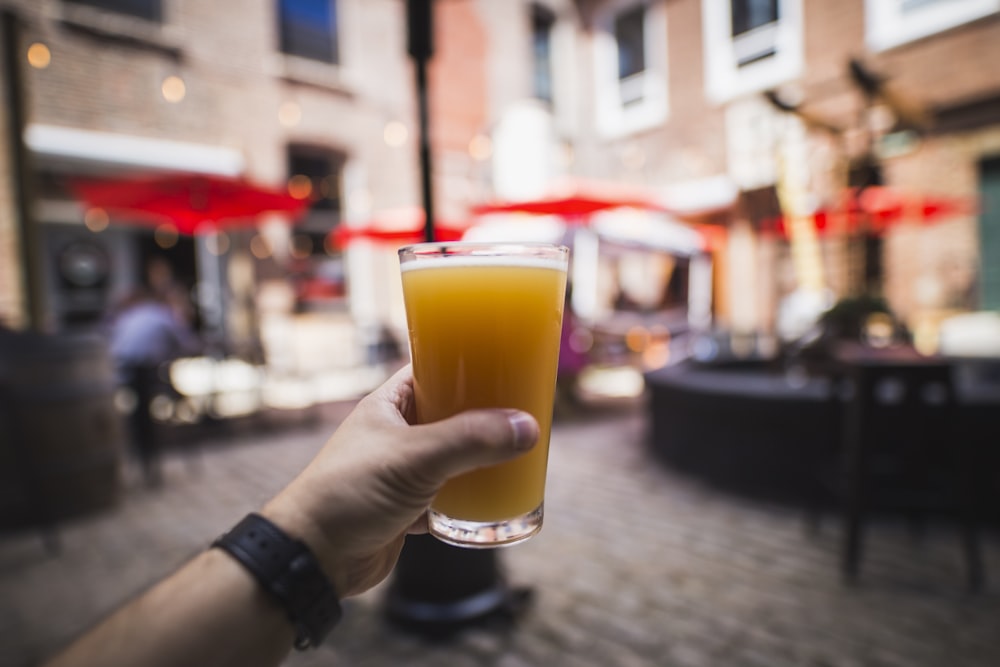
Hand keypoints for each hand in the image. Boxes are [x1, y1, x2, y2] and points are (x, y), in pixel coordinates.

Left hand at [262, 365, 538, 596]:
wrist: (313, 558)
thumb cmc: (349, 493)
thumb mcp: (414, 458)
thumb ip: (470, 440)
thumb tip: (526, 427)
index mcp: (389, 405)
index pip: (432, 368)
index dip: (466, 361)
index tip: (506, 359)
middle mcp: (396, 433)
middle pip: (452, 413)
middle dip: (486, 415)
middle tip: (525, 410)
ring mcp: (402, 471)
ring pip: (454, 456)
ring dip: (482, 458)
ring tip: (520, 452)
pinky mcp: (408, 508)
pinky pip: (449, 495)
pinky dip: (471, 498)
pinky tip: (495, 499)